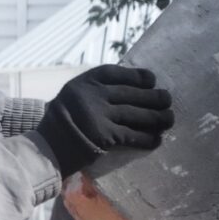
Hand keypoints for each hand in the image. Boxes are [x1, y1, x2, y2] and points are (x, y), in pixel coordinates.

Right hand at [41, 65, 174, 176]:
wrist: (49, 145)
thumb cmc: (64, 119)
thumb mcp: (75, 94)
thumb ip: (97, 89)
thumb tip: (131, 87)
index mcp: (86, 81)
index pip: (117, 74)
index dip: (137, 76)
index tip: (151, 79)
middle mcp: (94, 96)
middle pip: (132, 94)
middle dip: (154, 97)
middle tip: (167, 99)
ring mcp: (100, 116)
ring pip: (137, 115)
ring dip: (157, 117)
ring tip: (169, 118)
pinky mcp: (105, 137)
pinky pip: (133, 136)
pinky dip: (148, 138)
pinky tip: (158, 139)